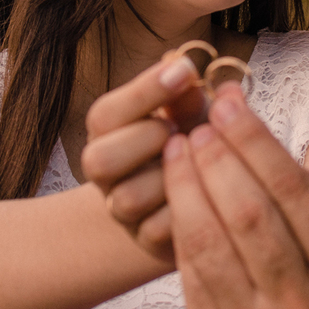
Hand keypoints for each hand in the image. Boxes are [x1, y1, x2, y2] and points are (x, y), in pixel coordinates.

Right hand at [82, 54, 208, 261]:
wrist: (199, 191)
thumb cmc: (195, 137)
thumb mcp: (193, 110)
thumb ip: (188, 95)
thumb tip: (193, 69)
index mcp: (109, 130)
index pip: (106, 113)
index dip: (145, 90)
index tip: (185, 70)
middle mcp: (106, 170)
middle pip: (98, 160)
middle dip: (146, 140)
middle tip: (181, 128)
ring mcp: (122, 208)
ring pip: (127, 200)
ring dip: (170, 177)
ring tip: (200, 161)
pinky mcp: (146, 240)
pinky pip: (160, 230)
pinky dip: (190, 208)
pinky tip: (211, 191)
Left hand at [163, 83, 308, 308]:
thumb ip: (291, 176)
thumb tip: (237, 107)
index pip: (293, 191)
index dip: (254, 141)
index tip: (228, 102)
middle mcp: (306, 308)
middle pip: (249, 215)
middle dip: (218, 160)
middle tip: (200, 124)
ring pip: (210, 242)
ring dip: (187, 185)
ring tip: (178, 148)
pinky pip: (190, 270)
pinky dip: (180, 221)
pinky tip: (175, 188)